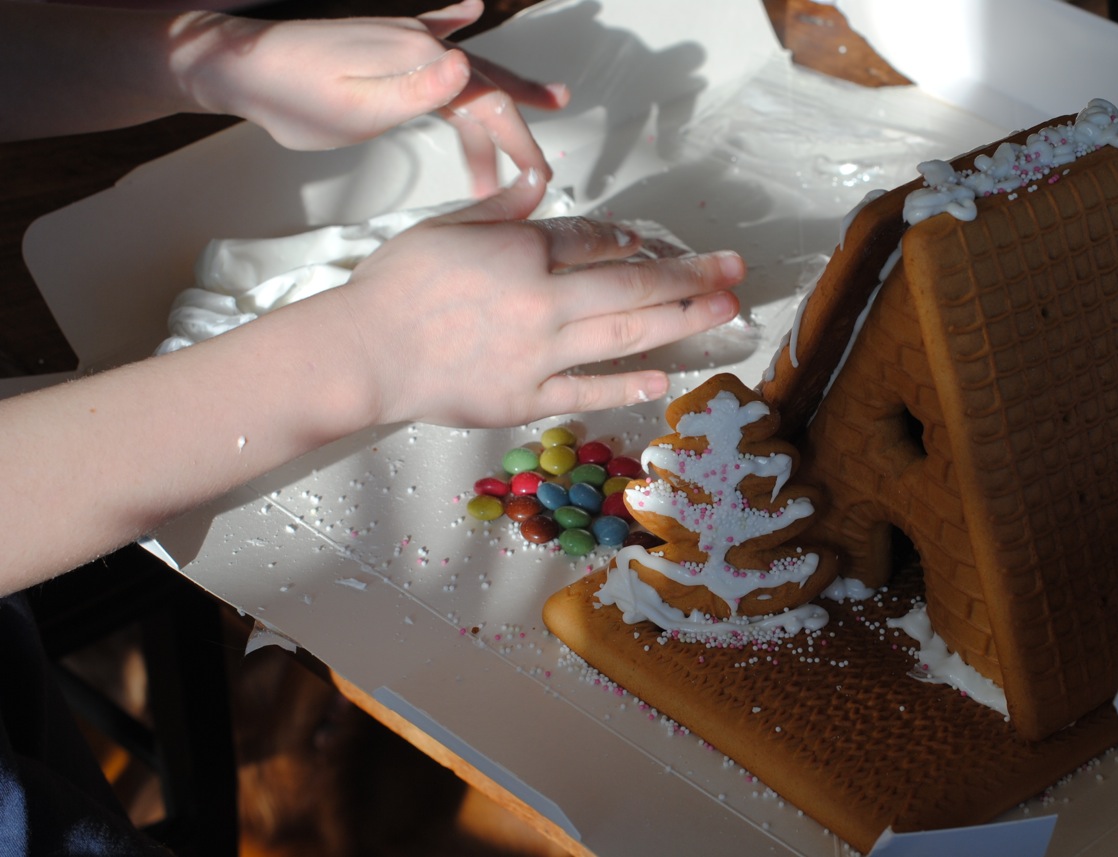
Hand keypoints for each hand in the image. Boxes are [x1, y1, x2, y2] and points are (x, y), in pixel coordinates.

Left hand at [177, 0, 565, 193]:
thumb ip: (414, 92)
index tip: (539, 179)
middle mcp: (419, 43)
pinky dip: (459, 25)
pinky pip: (436, 32)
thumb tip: (466, 66)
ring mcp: (403, 39)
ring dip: (492, 112)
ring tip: (514, 148)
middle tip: (542, 169)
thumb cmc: (294, 96)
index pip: (490, 103)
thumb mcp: (356, 109)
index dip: (520, 142)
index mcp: (420, 61)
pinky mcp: (383, 41)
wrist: (242, 64)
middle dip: (520, 129)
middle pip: (489, 86)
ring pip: (466, 76)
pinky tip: (473, 9)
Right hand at [326, 169, 743, 427]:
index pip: (597, 241)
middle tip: (736, 271)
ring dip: (682, 321)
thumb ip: (502, 210)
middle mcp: (543, 302)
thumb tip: (542, 188)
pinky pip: (587, 390)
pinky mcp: (525, 398)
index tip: (656, 243)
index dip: (633, 240)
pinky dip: (627, 383)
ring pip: (625, 334)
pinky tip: (664, 376)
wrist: (362, 353)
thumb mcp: (447, 226)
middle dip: (691, 276)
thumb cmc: (395, 286)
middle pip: (634, 285)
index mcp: (523, 252)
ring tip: (724, 311)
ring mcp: (539, 355)